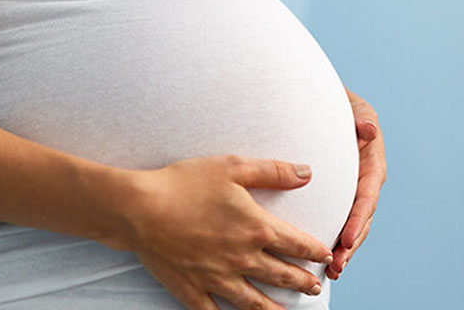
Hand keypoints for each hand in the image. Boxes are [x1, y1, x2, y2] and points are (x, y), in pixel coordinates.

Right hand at [124, 154, 335, 309]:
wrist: (140, 209)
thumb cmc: (184, 184)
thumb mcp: (232, 167)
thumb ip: (273, 171)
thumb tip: (307, 173)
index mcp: (256, 228)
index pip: (296, 244)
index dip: (314, 251)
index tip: (324, 256)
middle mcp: (242, 258)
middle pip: (282, 275)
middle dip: (302, 282)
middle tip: (314, 288)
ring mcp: (218, 278)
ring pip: (255, 302)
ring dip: (276, 309)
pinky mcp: (193, 289)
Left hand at [326, 86, 385, 279]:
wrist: (323, 102)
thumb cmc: (337, 102)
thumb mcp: (351, 104)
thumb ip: (361, 116)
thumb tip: (368, 129)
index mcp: (372, 161)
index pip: (367, 194)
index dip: (359, 218)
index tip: (348, 238)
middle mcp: (366, 179)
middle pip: (362, 217)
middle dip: (351, 243)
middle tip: (336, 265)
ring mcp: (354, 188)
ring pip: (352, 223)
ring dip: (344, 248)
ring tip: (332, 271)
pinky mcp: (341, 194)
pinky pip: (339, 218)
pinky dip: (335, 239)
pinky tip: (323, 261)